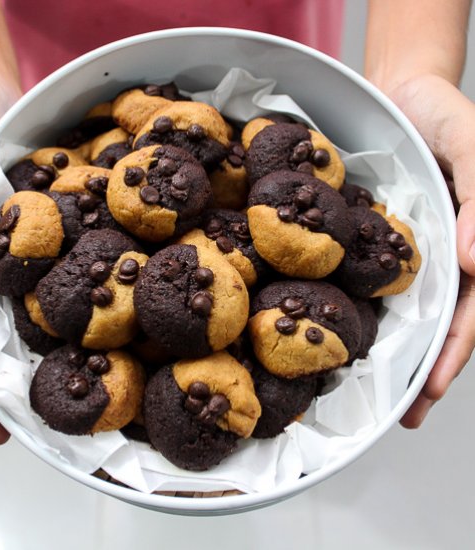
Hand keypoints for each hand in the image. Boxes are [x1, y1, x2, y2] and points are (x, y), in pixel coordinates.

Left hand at [383, 74, 474, 426]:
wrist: (402, 94)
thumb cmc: (443, 114)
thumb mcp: (473, 146)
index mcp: (472, 242)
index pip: (470, 309)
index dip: (452, 351)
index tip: (428, 391)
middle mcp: (441, 255)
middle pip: (438, 322)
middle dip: (423, 369)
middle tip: (401, 413)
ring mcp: (408, 250)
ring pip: (405, 308)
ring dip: (394, 351)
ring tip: (369, 390)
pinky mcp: (376, 239)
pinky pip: (370, 277)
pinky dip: (364, 306)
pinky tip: (345, 329)